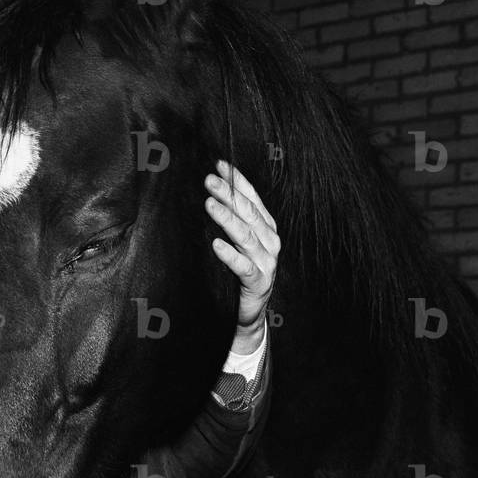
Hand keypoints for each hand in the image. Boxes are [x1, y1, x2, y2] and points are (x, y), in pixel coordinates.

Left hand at [205, 160, 279, 353]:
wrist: (248, 313)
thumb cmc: (238, 272)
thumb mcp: (236, 242)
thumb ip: (229, 220)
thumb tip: (208, 192)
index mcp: (265, 228)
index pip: (252, 199)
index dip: (237, 181)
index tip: (219, 165)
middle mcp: (270, 242)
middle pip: (249, 213)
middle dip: (229, 195)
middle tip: (208, 180)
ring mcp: (267, 262)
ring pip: (246, 236)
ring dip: (227, 219)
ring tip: (209, 204)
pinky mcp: (259, 283)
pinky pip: (243, 267)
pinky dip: (230, 255)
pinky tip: (216, 245)